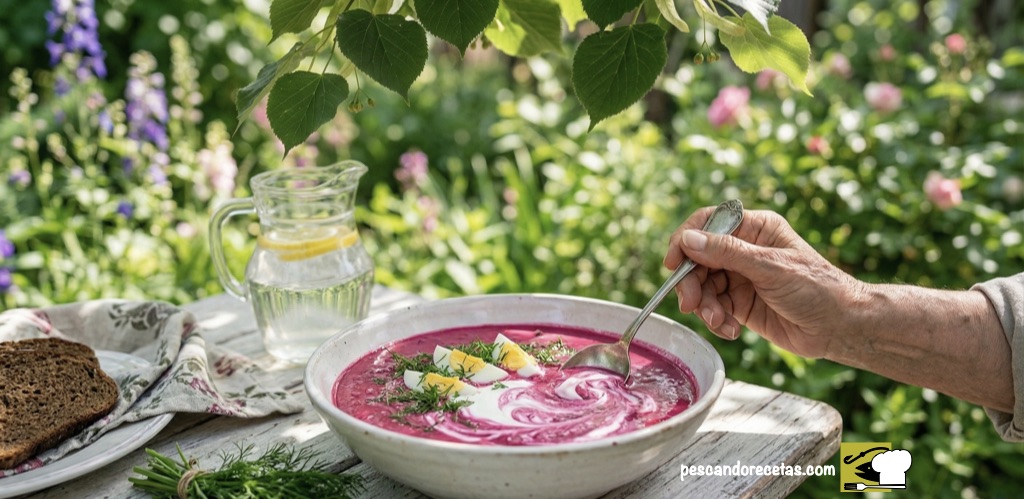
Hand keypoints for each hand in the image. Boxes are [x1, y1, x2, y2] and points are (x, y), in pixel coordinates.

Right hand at [664, 208, 864, 357]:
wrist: (840, 328)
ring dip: (705, 306)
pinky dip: (716, 320)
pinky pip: (714, 308)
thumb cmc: (817, 288)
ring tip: (720, 322)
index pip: (707, 224)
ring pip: (702, 286)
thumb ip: (727, 253)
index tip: (673, 263)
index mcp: (755, 229)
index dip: (686, 240)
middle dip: (692, 283)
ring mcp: (740, 277)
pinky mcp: (740, 303)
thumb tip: (688, 240)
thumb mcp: (770, 267)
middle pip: (698, 259)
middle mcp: (744, 250)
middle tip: (691, 304)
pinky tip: (731, 330)